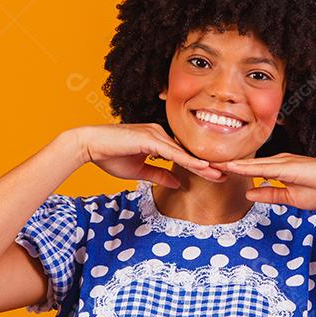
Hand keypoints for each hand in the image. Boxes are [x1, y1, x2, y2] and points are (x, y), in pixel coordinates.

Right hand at [73, 124, 224, 186]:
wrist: (89, 146)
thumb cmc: (110, 156)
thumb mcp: (139, 172)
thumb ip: (158, 175)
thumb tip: (178, 182)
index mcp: (158, 140)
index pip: (183, 155)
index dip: (199, 166)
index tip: (215, 176)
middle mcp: (159, 134)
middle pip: (188, 152)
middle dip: (207, 164)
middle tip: (226, 175)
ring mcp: (155, 134)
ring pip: (183, 152)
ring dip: (201, 164)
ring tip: (219, 174)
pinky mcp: (149, 138)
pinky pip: (172, 151)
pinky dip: (187, 160)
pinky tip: (201, 167)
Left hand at [209, 153, 315, 209]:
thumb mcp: (290, 198)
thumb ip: (270, 195)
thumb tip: (250, 194)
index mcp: (278, 168)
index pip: (249, 169)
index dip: (230, 170)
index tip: (213, 171)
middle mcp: (277, 161)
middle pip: (244, 164)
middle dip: (223, 165)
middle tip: (201, 163)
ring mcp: (281, 162)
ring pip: (248, 163)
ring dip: (228, 164)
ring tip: (207, 164)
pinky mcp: (286, 166)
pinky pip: (260, 167)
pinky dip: (244, 167)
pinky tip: (229, 167)